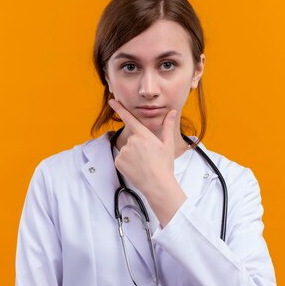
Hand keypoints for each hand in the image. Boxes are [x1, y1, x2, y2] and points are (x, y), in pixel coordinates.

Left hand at [109, 99, 187, 227]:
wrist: (158, 185)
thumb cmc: (164, 165)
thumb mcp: (167, 144)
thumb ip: (167, 126)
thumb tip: (172, 112)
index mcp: (144, 135)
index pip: (130, 119)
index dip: (120, 109)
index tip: (112, 101)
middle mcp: (132, 141)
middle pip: (132, 140)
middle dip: (138, 147)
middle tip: (148, 158)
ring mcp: (124, 151)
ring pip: (127, 150)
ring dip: (132, 156)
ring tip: (143, 165)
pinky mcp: (118, 161)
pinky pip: (121, 159)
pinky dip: (126, 163)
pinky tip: (136, 169)